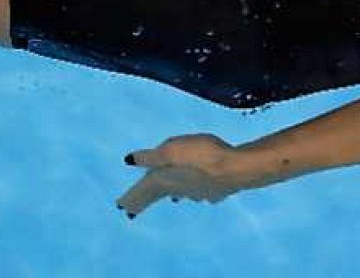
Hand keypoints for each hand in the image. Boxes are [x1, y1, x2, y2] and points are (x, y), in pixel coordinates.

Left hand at [117, 133, 257, 218]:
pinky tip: (202, 188)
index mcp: (164, 181)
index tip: (121, 207)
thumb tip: (129, 160)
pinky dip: (197, 190)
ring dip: (173, 194)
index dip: (131, 198)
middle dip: (146, 201)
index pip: (142, 191)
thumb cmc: (202, 156)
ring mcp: (199, 192)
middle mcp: (180, 190)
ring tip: (171, 197)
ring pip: (182, 194)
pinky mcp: (217, 189)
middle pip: (158, 196)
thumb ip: (150, 156)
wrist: (238, 169)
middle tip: (134, 210)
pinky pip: (202, 191)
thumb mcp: (171, 150)